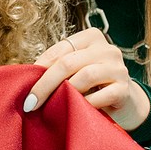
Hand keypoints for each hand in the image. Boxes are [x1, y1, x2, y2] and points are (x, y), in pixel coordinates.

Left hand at [24, 28, 150, 130]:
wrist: (123, 99)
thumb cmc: (92, 83)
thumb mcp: (76, 69)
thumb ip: (58, 67)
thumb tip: (25, 77)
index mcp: (91, 37)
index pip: (59, 50)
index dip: (39, 68)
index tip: (26, 87)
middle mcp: (107, 49)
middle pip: (68, 63)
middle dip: (45, 84)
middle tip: (31, 103)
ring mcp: (118, 68)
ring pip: (84, 77)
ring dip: (65, 93)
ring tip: (54, 107)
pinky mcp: (124, 89)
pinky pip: (100, 97)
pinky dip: (85, 104)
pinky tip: (77, 111)